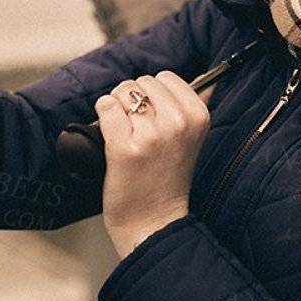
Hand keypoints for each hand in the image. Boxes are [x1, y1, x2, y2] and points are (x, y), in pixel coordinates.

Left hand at [95, 71, 210, 257]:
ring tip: (125, 132)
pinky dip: (102, 114)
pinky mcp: (124, 147)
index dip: (153, 94)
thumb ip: (189, 108)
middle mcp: (177, 123)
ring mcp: (151, 135)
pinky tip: (110, 134)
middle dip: (134, 99)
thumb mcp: (191, 139)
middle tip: (137, 127)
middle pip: (142, 82)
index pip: (166, 78)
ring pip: (123, 92)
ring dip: (117, 107)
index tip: (153, 116)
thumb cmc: (168, 179)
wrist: (154, 222)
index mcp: (198, 117)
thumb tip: (194, 80)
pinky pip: (106, 106)